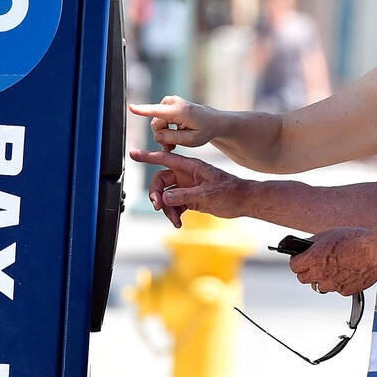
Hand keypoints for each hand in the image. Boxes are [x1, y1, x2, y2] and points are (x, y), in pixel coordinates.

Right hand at [128, 149, 247, 226]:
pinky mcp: (191, 199)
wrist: (243, 201)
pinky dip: (174, 214)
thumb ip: (185, 196)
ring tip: (175, 220)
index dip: (148, 156)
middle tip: (158, 206)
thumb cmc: (230, 191)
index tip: (133, 154)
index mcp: (190, 167)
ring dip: (167, 209)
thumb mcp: (207, 194)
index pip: (164, 159)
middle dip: (157, 194)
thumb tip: (165, 198)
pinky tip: (178, 222)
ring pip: (167, 196)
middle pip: (161, 181)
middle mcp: (186, 175)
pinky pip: (175, 205)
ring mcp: (188, 187)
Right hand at [129, 95, 219, 150]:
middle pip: (156, 124)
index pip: (158, 111)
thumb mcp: (192, 140)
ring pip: (157, 123)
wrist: (212, 121)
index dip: (143, 110)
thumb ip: (173, 138)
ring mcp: (169, 101)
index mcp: (181, 111)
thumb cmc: (204, 130)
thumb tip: (156, 136)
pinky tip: (175, 135)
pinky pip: (159, 120)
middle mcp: (173, 102)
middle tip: (172, 147)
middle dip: (162, 137)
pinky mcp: (167, 103)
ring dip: (164, 134)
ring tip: (175, 142)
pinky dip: (165, 129)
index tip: (131, 107)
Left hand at [289, 227, 376, 296]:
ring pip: (319, 286)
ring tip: (332, 268)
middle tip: (314, 264)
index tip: (300, 259)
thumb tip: (303, 247)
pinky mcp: (345, 291)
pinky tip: (345, 272)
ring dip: (322, 278)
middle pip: (303, 278)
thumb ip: (312, 243)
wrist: (376, 251)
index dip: (297, 261)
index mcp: (314, 258)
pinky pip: (335, 289)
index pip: (294, 266)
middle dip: (306, 271)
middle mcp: (321, 274)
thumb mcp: (328, 234)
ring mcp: (333, 285)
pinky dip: (337, 282)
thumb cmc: (355, 240)